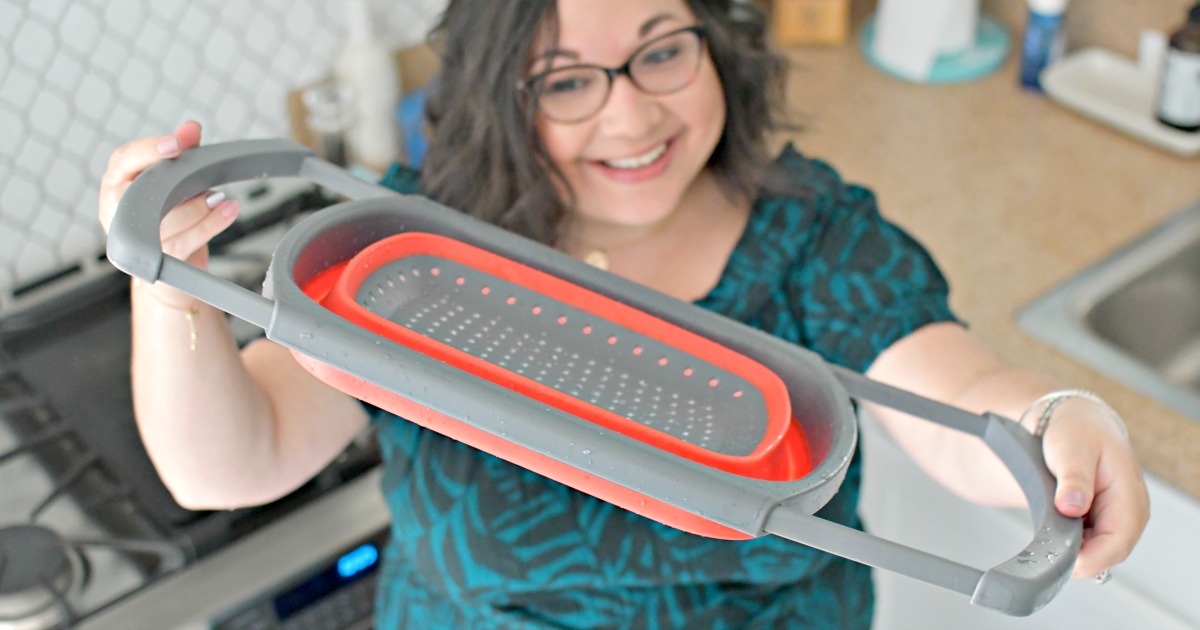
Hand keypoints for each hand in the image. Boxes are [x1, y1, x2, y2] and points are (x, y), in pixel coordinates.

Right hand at [98, 121, 238, 271]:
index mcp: (117, 180)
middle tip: (206, 180)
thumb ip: (182, 152)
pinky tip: (228, 211)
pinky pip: (183, 243)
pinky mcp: (155, 261)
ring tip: (220, 200)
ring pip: (167, 220)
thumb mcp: (174, 179)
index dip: (150, 150)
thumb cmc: (168, 216)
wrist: (167, 266)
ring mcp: (134, 238)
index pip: (126, 158)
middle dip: (180, 184)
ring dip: (200, 208)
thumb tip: (191, 128)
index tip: (175, 144)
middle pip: (145, 192)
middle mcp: (118, 208)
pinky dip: (210, 225)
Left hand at [1039, 397, 1149, 578]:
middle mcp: (1130, 512)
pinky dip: (1073, 542)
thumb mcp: (1071, 448)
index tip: (1062, 561)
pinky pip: (1092, 544)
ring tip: (1050, 532)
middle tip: (1047, 548)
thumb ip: (1073, 478)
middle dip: (1079, 557)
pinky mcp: (1106, 521)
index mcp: (1129, 496)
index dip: (1091, 559)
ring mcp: (1119, 518)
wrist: (1078, 424)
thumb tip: (1072, 507)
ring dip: (1075, 549)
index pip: (1118, 543)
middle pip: (1108, 554)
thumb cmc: (1077, 432)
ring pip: (1099, 552)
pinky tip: (1057, 530)